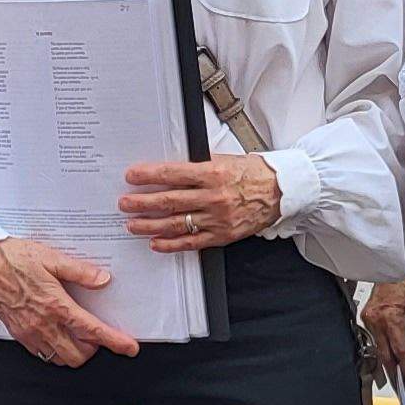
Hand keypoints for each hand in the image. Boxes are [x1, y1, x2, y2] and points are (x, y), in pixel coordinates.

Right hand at [0, 237, 138, 366]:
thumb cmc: (12, 257)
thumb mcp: (51, 258)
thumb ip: (80, 271)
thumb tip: (102, 279)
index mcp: (56, 305)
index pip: (92, 331)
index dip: (115, 342)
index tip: (129, 347)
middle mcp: (43, 324)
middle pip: (79, 355)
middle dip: (93, 349)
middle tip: (96, 333)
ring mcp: (30, 333)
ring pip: (61, 359)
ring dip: (74, 351)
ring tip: (77, 334)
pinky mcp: (19, 335)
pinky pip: (43, 354)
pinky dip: (56, 350)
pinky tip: (57, 333)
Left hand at [119, 155, 280, 252]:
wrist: (280, 191)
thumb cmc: (252, 173)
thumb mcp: (224, 160)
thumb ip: (197, 167)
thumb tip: (167, 171)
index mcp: (213, 173)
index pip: (172, 174)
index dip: (149, 175)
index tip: (132, 176)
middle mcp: (213, 197)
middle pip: (169, 201)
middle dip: (142, 202)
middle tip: (124, 203)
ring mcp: (217, 219)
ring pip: (177, 224)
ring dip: (150, 225)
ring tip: (132, 224)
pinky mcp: (222, 235)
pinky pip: (192, 242)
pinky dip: (171, 244)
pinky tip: (155, 243)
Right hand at [359, 280, 404, 392]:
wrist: (391, 266)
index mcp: (391, 318)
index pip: (400, 353)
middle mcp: (376, 321)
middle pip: (386, 356)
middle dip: (395, 374)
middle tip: (404, 387)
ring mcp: (369, 319)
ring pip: (378, 349)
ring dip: (388, 362)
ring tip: (397, 376)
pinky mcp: (366, 316)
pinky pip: (374, 338)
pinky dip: (382, 347)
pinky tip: (387, 356)